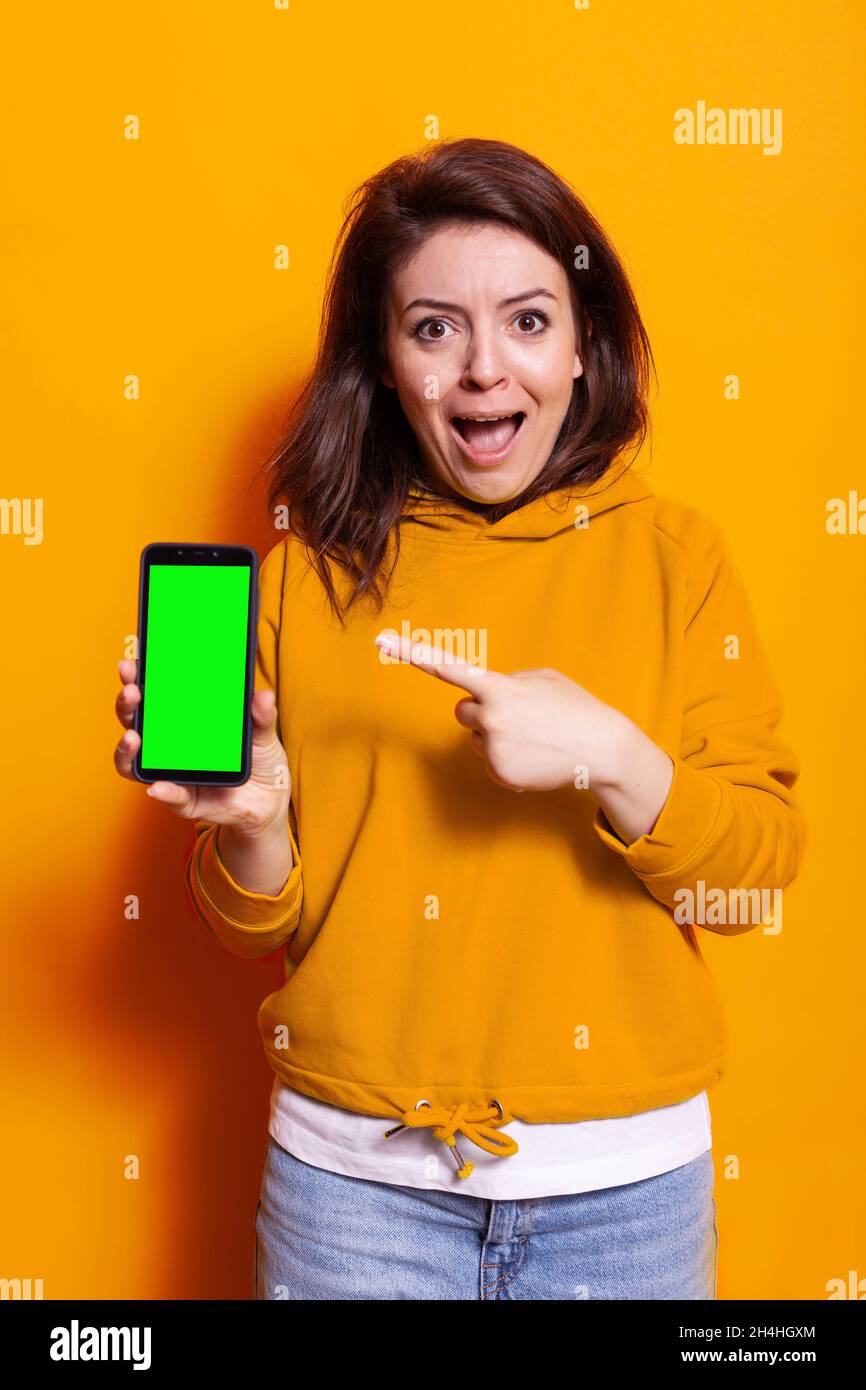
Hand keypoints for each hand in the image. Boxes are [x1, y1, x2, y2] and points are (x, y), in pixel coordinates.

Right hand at [114, 658, 290, 836]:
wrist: (269, 800)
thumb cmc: (258, 759)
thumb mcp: (262, 733)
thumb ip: (261, 716)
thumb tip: (263, 696)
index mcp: (184, 719)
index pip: (153, 695)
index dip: (138, 679)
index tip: (131, 663)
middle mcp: (169, 744)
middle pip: (135, 722)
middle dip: (127, 704)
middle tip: (131, 690)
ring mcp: (171, 772)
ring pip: (135, 762)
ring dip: (127, 749)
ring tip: (133, 737)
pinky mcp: (184, 800)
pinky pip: (170, 796)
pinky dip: (164, 791)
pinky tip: (159, 786)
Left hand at [373, 632, 631, 793]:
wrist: (601, 748)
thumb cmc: (574, 708)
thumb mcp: (543, 678)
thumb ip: (510, 681)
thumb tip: (488, 693)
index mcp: (498, 687)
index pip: (447, 667)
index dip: (411, 653)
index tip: (381, 640)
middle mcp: (489, 716)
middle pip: (463, 713)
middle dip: (483, 714)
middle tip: (519, 718)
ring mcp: (493, 747)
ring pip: (479, 740)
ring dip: (500, 738)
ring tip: (535, 739)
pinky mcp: (501, 773)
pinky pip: (493, 763)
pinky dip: (511, 761)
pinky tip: (536, 758)